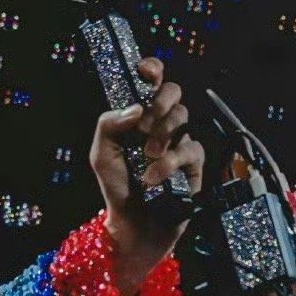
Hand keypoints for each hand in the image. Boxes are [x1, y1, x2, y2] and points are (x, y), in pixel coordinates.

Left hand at [89, 56, 204, 295]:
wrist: (132, 225)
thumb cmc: (117, 189)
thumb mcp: (101, 155)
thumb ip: (109, 125)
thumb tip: (135, 108)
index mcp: (139, 117)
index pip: (150, 83)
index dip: (152, 70)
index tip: (145, 71)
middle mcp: (161, 125)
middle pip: (173, 92)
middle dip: (160, 101)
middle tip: (144, 124)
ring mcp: (180, 142)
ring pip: (183, 117)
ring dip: (161, 134)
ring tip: (146, 156)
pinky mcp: (194, 164)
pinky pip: (191, 149)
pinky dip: (170, 162)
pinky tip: (153, 176)